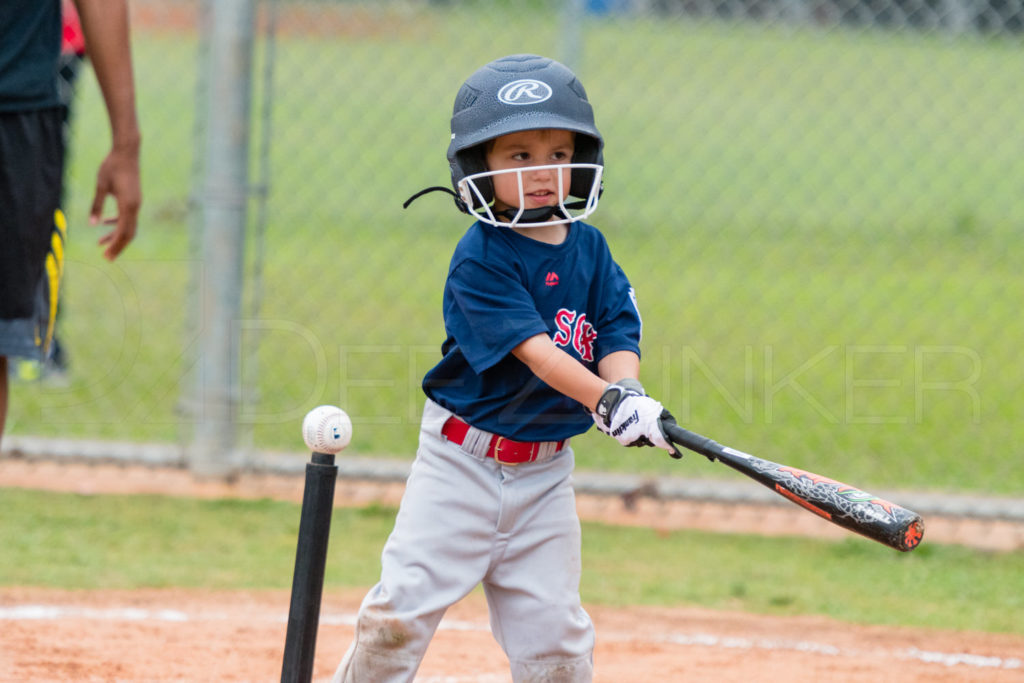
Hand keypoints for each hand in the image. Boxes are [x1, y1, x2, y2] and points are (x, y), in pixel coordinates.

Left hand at [90, 143, 140, 260]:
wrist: (126, 152)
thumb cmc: (112, 166)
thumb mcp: (100, 186)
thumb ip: (97, 206)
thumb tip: (92, 224)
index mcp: (128, 205)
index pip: (123, 232)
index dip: (115, 245)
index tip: (106, 256)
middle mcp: (135, 207)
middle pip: (129, 233)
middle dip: (118, 246)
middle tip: (107, 258)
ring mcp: (136, 203)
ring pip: (129, 226)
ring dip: (116, 236)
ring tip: (101, 244)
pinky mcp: (134, 199)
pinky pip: (128, 217)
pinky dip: (118, 224)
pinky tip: (105, 224)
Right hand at [592, 382, 679, 456]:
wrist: (615, 402)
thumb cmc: (636, 404)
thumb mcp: (653, 406)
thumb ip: (663, 416)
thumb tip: (672, 426)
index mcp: (649, 424)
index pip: (661, 439)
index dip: (668, 446)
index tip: (674, 453)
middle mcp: (640, 433)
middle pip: (650, 443)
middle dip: (651, 437)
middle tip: (646, 426)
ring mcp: (630, 437)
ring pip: (640, 443)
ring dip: (640, 437)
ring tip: (635, 424)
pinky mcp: (622, 439)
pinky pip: (630, 442)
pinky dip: (631, 437)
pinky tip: (628, 428)